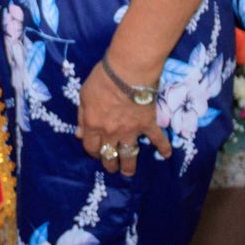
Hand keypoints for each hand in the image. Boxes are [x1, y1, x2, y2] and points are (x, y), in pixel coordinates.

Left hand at [78, 60, 169, 177]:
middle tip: (112, 167)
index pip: (91, 147)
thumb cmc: (101, 80)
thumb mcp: (83, 95)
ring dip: (129, 166)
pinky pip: (157, 139)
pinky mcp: (148, 124)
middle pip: (109, 155)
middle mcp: (111, 132)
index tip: (95, 153)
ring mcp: (131, 130)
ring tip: (128, 172)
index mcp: (93, 125)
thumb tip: (79, 134)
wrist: (127, 72)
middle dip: (109, 163)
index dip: (92, 152)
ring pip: (129, 155)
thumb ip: (81, 116)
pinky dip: (163, 147)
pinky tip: (166, 155)